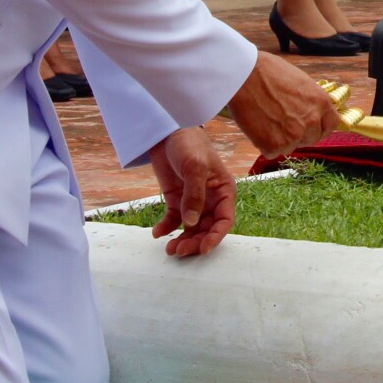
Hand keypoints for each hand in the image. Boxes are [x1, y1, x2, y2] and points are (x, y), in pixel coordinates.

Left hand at [146, 128, 235, 257]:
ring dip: (183, 240)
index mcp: (223, 190)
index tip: (204, 248)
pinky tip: (157, 233)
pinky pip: (174, 220)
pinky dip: (167, 228)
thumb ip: (194, 195)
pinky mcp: (177, 200)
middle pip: (208, 228)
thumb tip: (191, 222)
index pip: (225, 219)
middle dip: (196, 241)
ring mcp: (193, 200)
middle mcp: (211, 198)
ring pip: (192, 228)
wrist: (167, 132)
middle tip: (179, 250)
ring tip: (170, 249)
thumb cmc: (189, 144)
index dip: (216, 236)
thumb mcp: (194, 167)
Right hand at [226, 52, 340, 159]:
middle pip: (312, 139)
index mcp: (321, 102)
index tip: (312, 128)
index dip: (320, 127)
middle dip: (299, 135)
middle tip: (282, 125)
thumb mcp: (301, 82)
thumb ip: (309, 101)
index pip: (331, 124)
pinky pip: (272, 152)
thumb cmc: (269, 72)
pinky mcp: (274, 145)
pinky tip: (257, 128)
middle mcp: (312, 121)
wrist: (245, 75)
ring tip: (266, 122)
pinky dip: (264, 144)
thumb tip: (310, 112)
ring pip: (291, 147)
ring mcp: (294, 135)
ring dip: (281, 140)